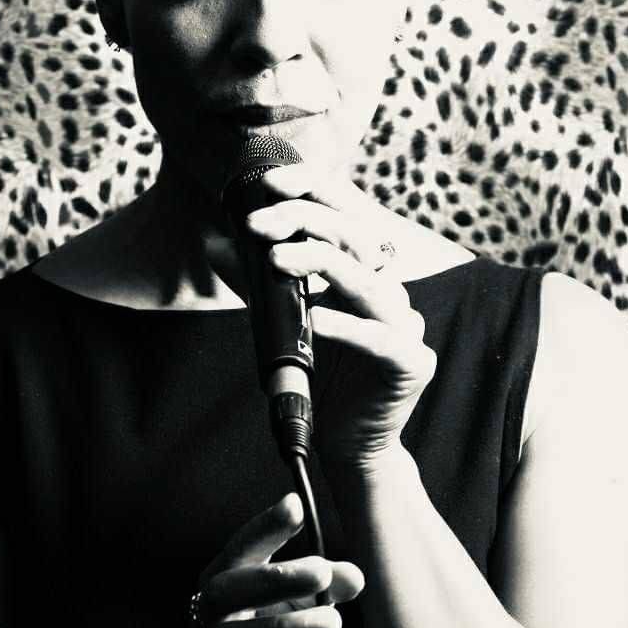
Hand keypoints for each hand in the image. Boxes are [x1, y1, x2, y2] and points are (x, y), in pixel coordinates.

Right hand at [191, 492, 363, 627]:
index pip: (238, 553)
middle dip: (273, 578)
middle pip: (224, 591)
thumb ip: (324, 589)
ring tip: (334, 624)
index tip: (295, 506)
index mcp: (225, 591)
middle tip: (322, 572)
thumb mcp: (300, 612)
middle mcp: (209, 625)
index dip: (263, 529)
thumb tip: (356, 576)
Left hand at [243, 162, 436, 476]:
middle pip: (355, 238)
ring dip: (320, 262)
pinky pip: (380, 339)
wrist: (347, 443)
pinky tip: (315, 319)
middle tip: (258, 224)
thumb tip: (216, 242)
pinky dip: (346, 326)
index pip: (346, 213)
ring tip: (277, 257)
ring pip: (367, 281)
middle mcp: (389, 292)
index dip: (313, 190)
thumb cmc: (318, 377)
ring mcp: (405, 327)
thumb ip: (257, 280)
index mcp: (365, 274)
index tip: (270, 184)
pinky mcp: (411, 363)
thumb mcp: (281, 320)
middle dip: (304, 221)